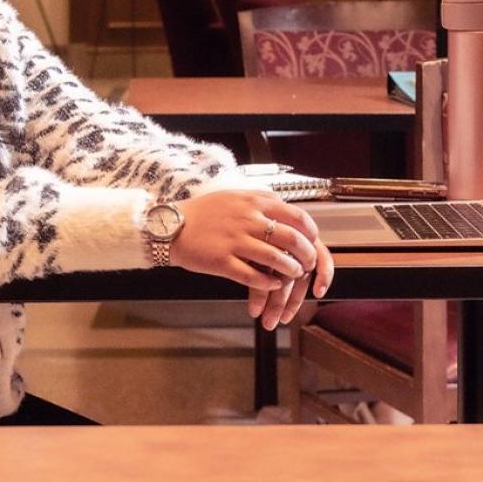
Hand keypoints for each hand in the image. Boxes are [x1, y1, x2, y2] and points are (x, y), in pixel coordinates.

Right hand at [170, 191, 335, 328]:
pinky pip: (253, 276)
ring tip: (292, 275)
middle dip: (306, 255)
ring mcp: (235, 240)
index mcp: (253, 201)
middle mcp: (247, 219)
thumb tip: (286, 212)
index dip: (310, 232)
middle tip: (307, 263)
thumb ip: (260, 202)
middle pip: (291, 239)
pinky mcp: (222, 261)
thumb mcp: (235, 196)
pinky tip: (272, 285)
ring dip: (289, 271)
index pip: (296, 215)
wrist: (170, 226)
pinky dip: (268, 283)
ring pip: (276, 259)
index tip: (311, 241)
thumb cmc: (203, 213)